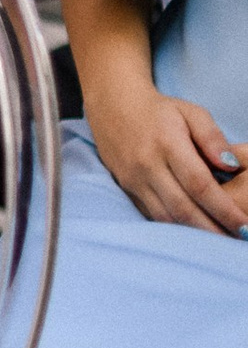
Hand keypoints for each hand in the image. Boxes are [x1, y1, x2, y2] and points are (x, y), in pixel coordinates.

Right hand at [86, 72, 247, 234]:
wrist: (113, 106)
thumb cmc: (159, 110)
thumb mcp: (191, 112)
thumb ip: (213, 137)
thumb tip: (231, 166)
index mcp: (168, 144)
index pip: (199, 185)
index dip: (224, 209)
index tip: (244, 225)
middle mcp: (148, 166)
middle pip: (183, 208)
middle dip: (213, 230)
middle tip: (237, 239)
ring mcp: (134, 181)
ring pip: (166, 217)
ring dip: (195, 235)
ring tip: (220, 241)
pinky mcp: (128, 190)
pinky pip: (153, 215)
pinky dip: (175, 228)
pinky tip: (195, 233)